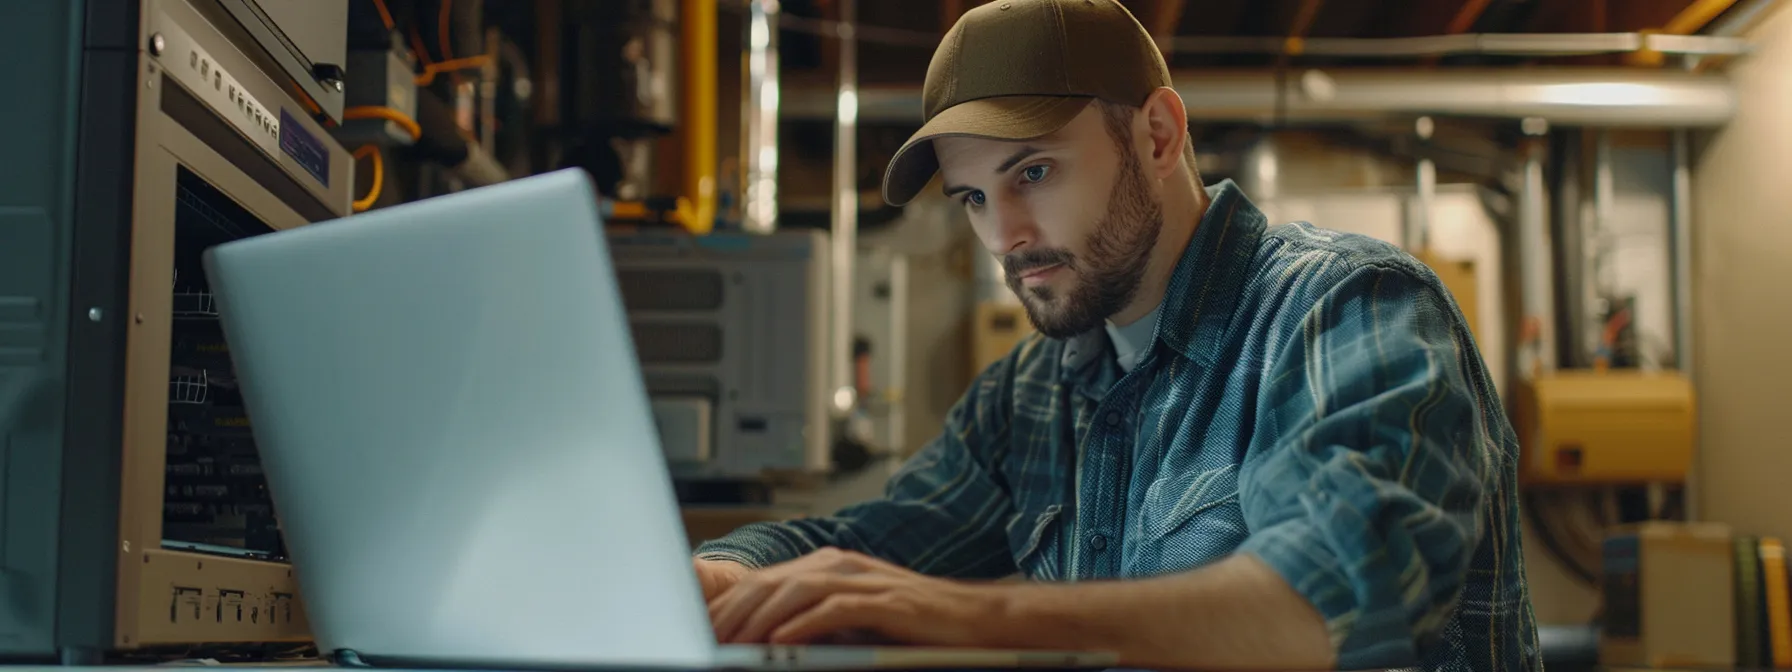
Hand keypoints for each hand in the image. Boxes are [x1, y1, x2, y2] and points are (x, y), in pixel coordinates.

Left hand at [706, 547, 1013, 647]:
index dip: (729, 607)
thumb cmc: (912, 621)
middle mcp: (839, 564)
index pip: (763, 582)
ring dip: (761, 621)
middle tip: (708, 640)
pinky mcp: (884, 600)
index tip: (703, 632)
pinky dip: (803, 625)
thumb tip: (766, 638)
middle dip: (734, 614)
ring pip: (795, 593)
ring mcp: (862, 578)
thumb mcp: (852, 615)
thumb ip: (812, 617)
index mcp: (826, 565)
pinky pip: (834, 609)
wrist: (971, 617)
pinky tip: (783, 642)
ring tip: (737, 645)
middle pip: (770, 583)